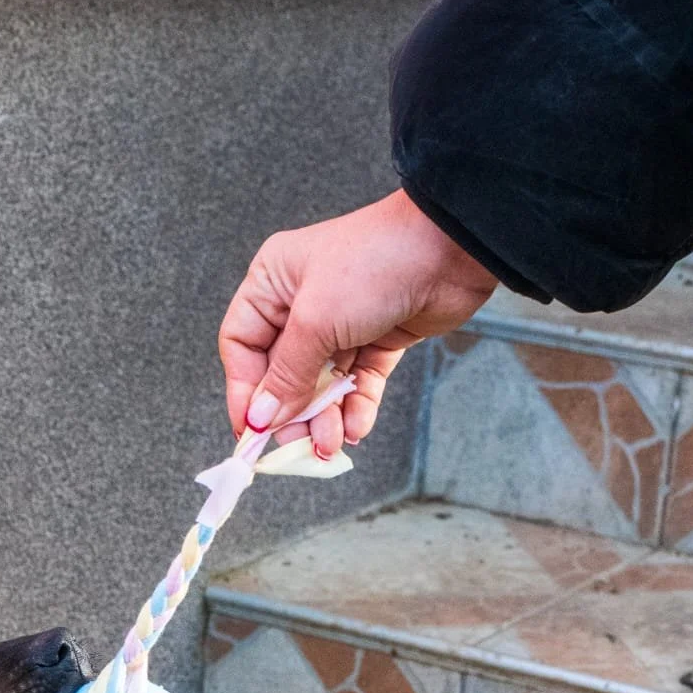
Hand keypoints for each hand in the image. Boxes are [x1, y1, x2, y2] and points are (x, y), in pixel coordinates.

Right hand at [218, 189, 496, 457]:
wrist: (451, 249)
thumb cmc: (375, 262)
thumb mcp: (316, 321)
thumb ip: (286, 375)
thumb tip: (261, 418)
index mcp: (273, 283)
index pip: (242, 346)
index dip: (244, 391)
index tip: (252, 430)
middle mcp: (301, 303)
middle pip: (281, 373)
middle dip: (291, 412)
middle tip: (298, 443)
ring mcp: (340, 322)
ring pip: (320, 385)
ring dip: (324, 418)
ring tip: (331, 443)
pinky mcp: (376, 339)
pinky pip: (356, 383)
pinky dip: (355, 408)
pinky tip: (356, 427)